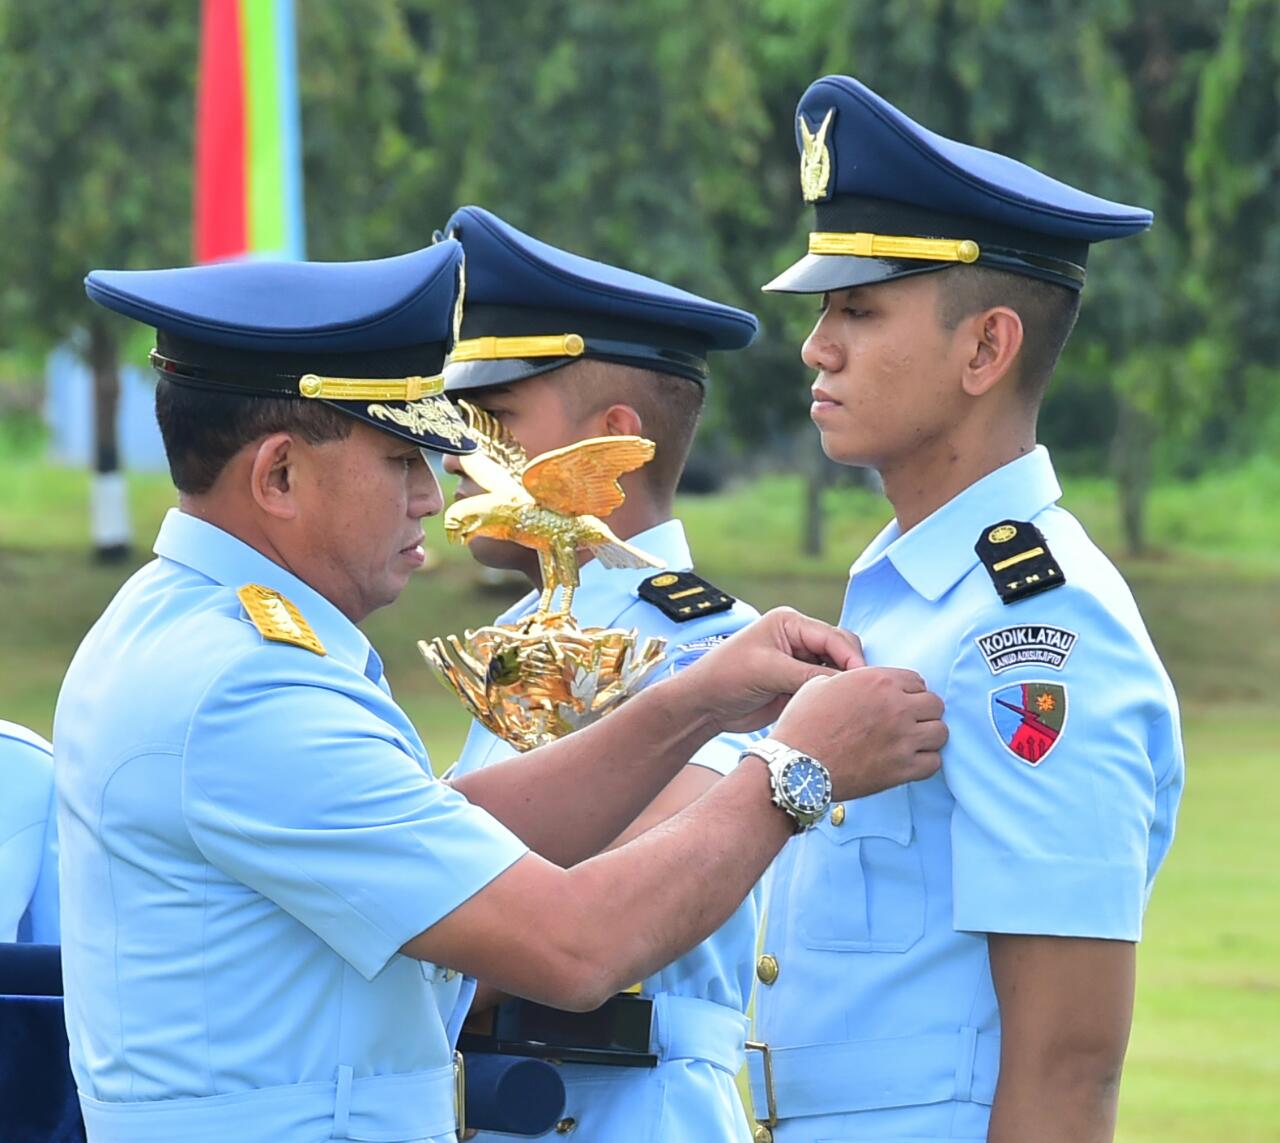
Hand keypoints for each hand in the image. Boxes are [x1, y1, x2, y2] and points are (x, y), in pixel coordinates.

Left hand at [679, 607, 864, 732]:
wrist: (704, 705)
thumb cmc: (726, 676)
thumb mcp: (767, 671)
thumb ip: (808, 675)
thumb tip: (847, 684)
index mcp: (791, 623)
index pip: (834, 637)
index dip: (852, 659)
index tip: (865, 682)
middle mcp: (799, 639)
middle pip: (842, 651)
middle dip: (853, 670)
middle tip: (863, 696)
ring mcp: (800, 662)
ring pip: (837, 671)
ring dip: (844, 685)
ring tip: (855, 705)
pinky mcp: (798, 684)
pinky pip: (826, 688)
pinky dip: (834, 697)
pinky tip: (841, 710)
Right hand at [771, 667, 945, 799]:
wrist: (796, 765)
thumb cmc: (802, 724)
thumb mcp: (821, 684)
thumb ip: (853, 680)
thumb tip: (863, 685)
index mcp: (878, 680)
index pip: (918, 681)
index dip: (908, 692)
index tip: (899, 702)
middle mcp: (896, 707)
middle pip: (935, 704)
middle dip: (922, 712)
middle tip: (907, 722)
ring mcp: (902, 739)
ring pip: (940, 732)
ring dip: (928, 736)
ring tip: (911, 742)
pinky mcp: (902, 769)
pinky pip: (934, 762)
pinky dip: (925, 762)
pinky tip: (909, 761)